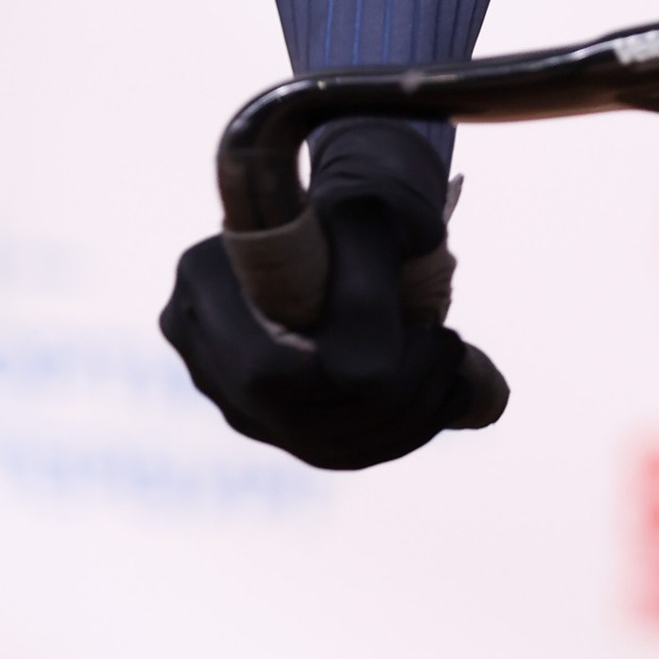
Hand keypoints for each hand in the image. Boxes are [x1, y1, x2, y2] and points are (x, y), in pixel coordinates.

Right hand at [161, 119, 509, 469]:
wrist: (366, 222)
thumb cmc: (366, 207)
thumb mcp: (372, 224)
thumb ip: (363, 294)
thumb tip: (364, 379)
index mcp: (204, 281)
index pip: (266, 372)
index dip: (351, 379)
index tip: (429, 335)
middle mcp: (203, 345)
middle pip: (293, 417)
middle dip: (393, 397)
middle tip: (453, 344)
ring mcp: (231, 389)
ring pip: (321, 445)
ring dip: (407, 418)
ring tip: (456, 362)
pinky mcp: (274, 419)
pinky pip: (336, 450)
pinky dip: (401, 431)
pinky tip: (449, 390)